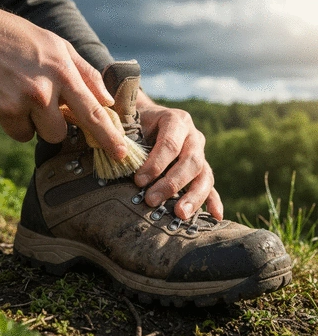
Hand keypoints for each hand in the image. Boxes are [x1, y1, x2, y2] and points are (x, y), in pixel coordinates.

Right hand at [0, 0, 126, 160]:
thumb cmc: (19, 39)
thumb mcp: (58, 46)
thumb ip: (86, 74)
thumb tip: (107, 100)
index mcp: (63, 71)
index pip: (93, 111)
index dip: (109, 136)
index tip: (121, 154)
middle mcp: (44, 89)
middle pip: (59, 133)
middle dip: (52, 125)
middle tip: (39, 102)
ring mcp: (21, 101)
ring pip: (36, 134)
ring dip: (31, 123)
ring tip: (19, 95)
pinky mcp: (0, 110)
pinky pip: (16, 132)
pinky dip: (12, 121)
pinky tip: (5, 98)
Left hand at [134, 89, 222, 219]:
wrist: (148, 120)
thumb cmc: (136, 124)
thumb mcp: (131, 124)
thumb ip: (128, 140)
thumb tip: (120, 158)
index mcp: (176, 120)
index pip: (170, 144)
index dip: (156, 164)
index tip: (139, 182)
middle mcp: (193, 136)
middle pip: (191, 161)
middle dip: (171, 183)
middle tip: (151, 200)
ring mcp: (201, 153)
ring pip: (204, 175)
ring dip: (193, 196)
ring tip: (181, 214)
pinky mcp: (202, 169)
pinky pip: (210, 185)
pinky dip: (213, 200)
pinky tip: (215, 216)